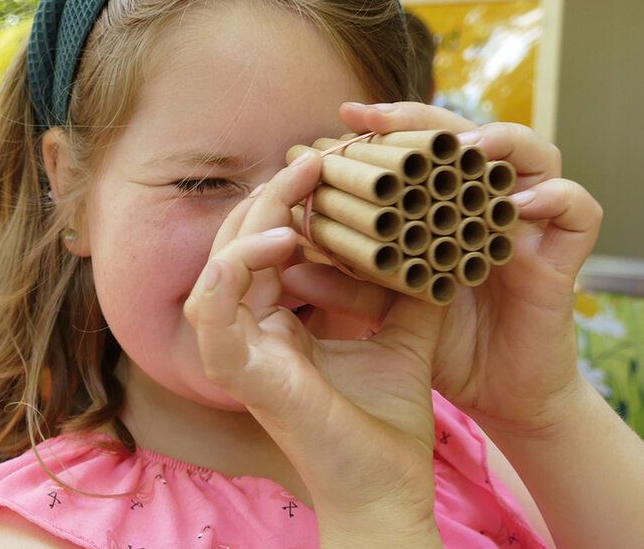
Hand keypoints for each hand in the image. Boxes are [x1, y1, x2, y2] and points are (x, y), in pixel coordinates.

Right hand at [184, 150, 444, 544]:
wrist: (390, 486)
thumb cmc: (386, 421)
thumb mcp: (402, 332)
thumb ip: (404, 284)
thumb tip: (431, 229)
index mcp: (279, 320)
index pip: (273, 244)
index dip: (296, 200)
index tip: (334, 162)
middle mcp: (251, 329)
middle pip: (242, 241)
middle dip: (277, 193)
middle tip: (319, 156)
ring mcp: (237, 350)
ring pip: (221, 262)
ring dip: (257, 218)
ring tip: (303, 182)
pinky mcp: (236, 372)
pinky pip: (212, 310)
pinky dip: (234, 269)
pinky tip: (277, 241)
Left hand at [339, 102, 601, 438]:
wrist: (498, 392)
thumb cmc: (443, 343)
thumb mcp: (388, 309)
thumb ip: (348, 282)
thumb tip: (287, 262)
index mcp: (446, 207)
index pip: (421, 150)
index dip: (386, 130)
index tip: (339, 122)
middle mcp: (488, 204)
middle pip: (469, 138)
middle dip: (424, 120)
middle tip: (376, 117)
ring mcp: (531, 225)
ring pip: (533, 153)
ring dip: (498, 142)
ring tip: (461, 150)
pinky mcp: (566, 255)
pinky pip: (578, 211)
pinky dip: (556, 199)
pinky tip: (518, 206)